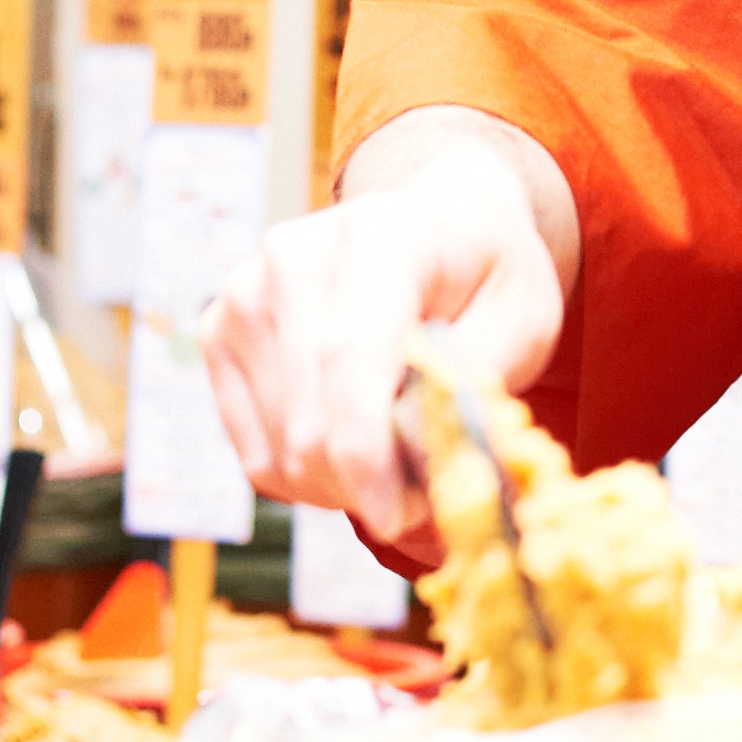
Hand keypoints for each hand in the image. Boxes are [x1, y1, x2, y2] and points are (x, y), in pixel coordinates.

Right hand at [198, 116, 573, 548]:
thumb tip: (408, 449)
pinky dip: (309, 476)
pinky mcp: (218, 332)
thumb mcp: (523, 318)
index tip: (396, 516)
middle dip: (369, 482)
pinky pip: (257, 454)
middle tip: (427, 493)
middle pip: (309, 417)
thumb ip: (470, 381)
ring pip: (280, 450)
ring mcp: (244, 293)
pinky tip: (354, 445)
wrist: (437, 225)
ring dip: (343, 486)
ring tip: (399, 458)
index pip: (350, 356)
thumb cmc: (487, 277)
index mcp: (378, 235)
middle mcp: (293, 256)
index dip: (367, 451)